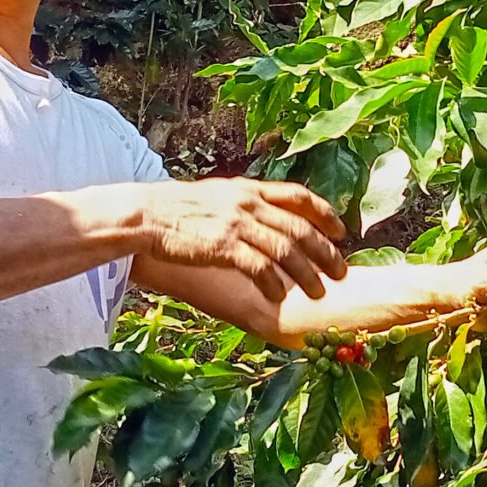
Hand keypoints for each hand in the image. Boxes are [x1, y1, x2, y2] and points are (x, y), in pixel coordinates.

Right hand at [141, 177, 346, 301]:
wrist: (146, 215)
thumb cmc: (178, 209)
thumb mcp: (219, 196)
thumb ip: (246, 204)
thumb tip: (268, 218)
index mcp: (250, 189)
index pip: (299, 196)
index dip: (324, 213)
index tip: (341, 230)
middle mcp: (249, 203)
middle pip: (300, 228)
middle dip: (325, 251)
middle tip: (341, 271)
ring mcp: (237, 224)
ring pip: (286, 250)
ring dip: (306, 274)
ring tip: (318, 292)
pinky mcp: (223, 246)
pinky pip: (259, 267)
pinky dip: (274, 284)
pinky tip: (279, 298)